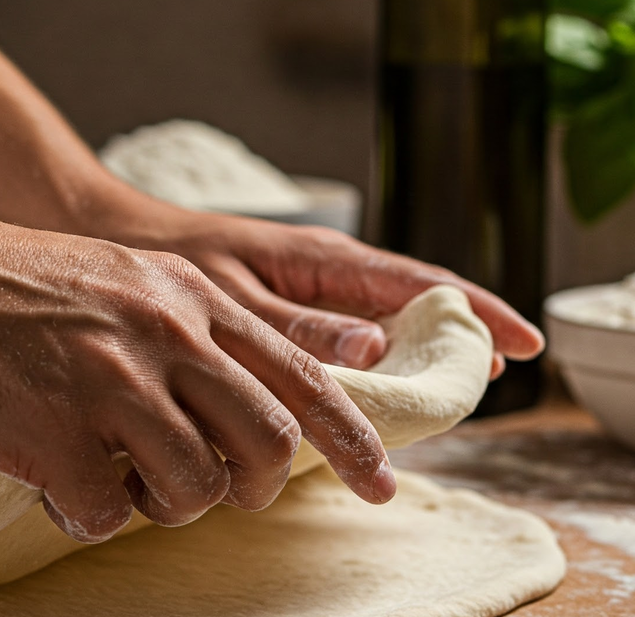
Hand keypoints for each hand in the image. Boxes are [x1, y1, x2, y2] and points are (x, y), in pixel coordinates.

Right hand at [0, 196, 395, 543]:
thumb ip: (183, 335)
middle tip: (217, 492)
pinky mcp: (55, 433)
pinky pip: (109, 514)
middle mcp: (167, 333)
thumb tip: (233, 416)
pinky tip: (51, 479)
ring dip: (164, 502)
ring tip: (115, 477)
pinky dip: (87, 513)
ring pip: (199, 489)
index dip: (354, 438)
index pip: (304, 373)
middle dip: (254, 485)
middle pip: (269, 444)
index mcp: (189, 294)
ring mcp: (113, 383)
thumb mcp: (115, 285)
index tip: (382, 483)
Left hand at [96, 198, 543, 378]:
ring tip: (447, 395)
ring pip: (379, 327)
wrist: (109, 237)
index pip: (420, 281)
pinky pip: (339, 342)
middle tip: (494, 379)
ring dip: (413, 356)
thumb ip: (296, 324)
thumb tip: (377, 345)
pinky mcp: (279, 313)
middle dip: (455, 337)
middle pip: (411, 304)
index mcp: (320, 259)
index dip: (477, 311)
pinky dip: (365, 368)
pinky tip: (369, 397)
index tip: (526, 342)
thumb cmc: (164, 259)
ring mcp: (303, 292)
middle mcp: (321, 273)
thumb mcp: (229, 293)